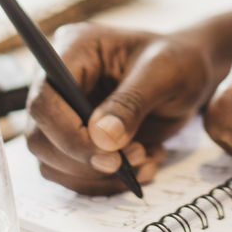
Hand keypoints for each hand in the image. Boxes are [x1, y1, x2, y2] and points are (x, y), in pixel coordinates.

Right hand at [26, 22, 214, 194]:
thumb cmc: (178, 60)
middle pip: (40, 136)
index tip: (110, 153)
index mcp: (74, 49)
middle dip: (85, 159)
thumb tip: (101, 138)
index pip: (44, 98)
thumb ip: (131, 103)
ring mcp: (65, 112)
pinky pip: (73, 174)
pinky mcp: (76, 138)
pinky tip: (142, 165)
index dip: (68, 133)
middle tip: (132, 158)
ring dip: (98, 175)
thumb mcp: (164, 73)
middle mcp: (60, 81)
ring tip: (144, 159)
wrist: (190, 74)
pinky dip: (106, 181)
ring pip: (53, 162)